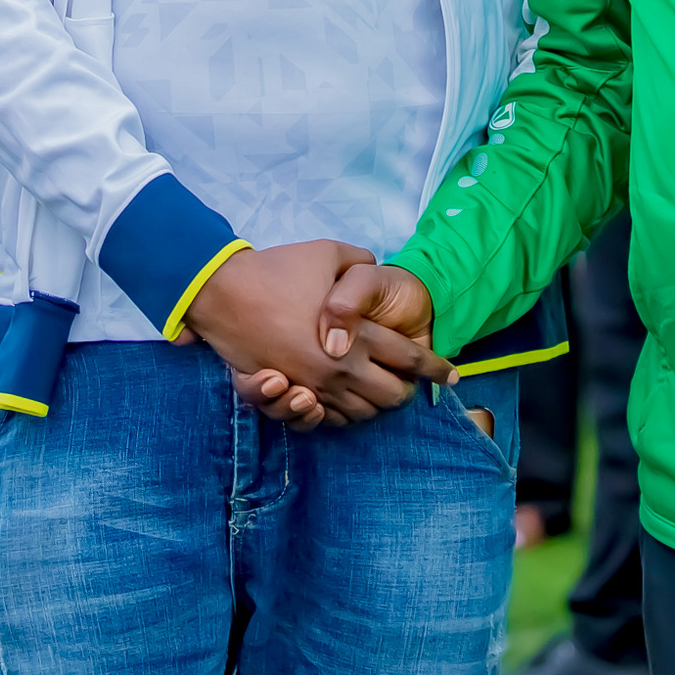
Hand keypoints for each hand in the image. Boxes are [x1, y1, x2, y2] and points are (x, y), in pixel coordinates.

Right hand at [242, 261, 447, 425]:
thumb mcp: (328, 253)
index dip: (435, 367)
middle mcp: (340, 369)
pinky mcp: (289, 395)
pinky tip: (349, 399)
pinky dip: (345, 414)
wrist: (222, 293)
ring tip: (381, 390)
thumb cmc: (277, 270)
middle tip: (409, 381)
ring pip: (362, 413)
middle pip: (391, 397)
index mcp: (357, 335)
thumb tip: (375, 269)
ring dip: (376, 405)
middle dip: (406, 390)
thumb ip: (362, 264)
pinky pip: (328, 421)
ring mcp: (313, 387)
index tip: (452, 374)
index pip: (410, 359)